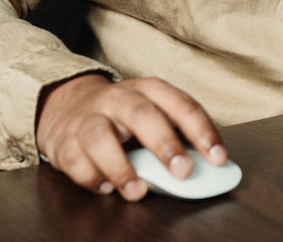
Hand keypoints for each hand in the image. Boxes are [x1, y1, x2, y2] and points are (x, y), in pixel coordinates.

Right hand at [34, 73, 226, 200]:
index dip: (202, 131)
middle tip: (183, 172)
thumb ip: (176, 135)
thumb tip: (208, 166)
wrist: (68, 105)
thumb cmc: (122, 116)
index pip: (181, 105)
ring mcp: (89, 117)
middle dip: (165, 144)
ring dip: (121, 168)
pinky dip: (90, 177)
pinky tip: (106, 188)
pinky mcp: (64, 140)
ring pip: (101, 136)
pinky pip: (74, 158)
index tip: (218, 158)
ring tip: (138, 192)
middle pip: (142, 114)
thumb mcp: (152, 114)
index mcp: (149, 90)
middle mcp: (119, 98)